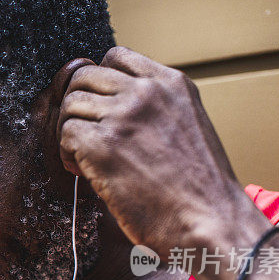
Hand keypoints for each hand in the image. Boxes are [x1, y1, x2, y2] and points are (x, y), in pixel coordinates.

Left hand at [57, 46, 267, 255]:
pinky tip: (83, 171)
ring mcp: (123, 116)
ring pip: (71, 104)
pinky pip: (66, 134)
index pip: (116, 57)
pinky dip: (67, 153)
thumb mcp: (188, 127)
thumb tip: (115, 108)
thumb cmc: (200, 189)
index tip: (100, 111)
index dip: (99, 84)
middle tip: (83, 135)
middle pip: (85, 77)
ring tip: (82, 157)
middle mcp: (147, 92)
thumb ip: (157, 108)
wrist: (211, 222)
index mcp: (171, 84)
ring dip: (69, 130)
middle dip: (78, 106)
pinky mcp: (104, 146)